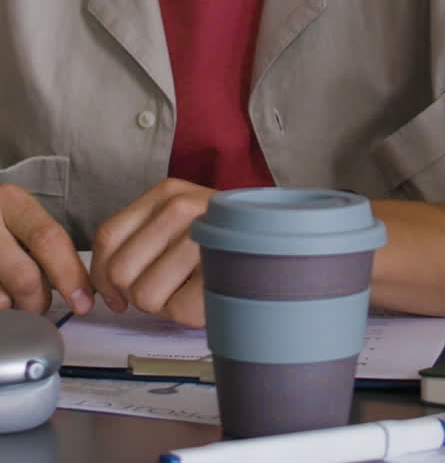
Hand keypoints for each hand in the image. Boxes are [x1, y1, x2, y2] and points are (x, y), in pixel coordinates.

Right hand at [0, 183, 92, 314]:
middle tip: (39, 304)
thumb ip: (44, 242)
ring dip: (14, 310)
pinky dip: (1, 309)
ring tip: (10, 296)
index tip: (83, 302)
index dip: (70, 275)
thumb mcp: (17, 215)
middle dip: (39, 302)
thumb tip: (79, 285)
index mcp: (10, 201)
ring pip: (2, 300)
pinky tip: (1, 295)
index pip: (49, 239)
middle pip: (26, 279)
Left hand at [89, 178, 214, 326]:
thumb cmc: (220, 239)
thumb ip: (136, 241)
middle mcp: (183, 207)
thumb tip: (99, 289)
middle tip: (162, 289)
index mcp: (167, 193)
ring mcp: (205, 237)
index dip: (103, 275)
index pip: (107, 238)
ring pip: (145, 295)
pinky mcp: (222, 272)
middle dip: (135, 292)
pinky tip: (205, 295)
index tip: (117, 293)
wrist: (281, 240)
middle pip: (121, 270)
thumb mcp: (175, 221)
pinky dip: (188, 314)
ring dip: (162, 304)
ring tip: (187, 289)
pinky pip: (177, 311)